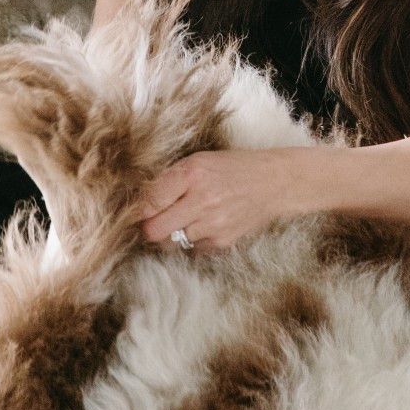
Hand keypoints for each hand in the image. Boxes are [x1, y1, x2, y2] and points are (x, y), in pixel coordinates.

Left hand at [139, 147, 299, 252]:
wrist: (274, 183)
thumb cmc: (233, 168)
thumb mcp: (199, 161)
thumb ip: (170, 179)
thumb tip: (140, 202)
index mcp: (192, 173)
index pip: (148, 202)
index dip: (137, 210)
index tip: (134, 212)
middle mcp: (201, 200)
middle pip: (153, 230)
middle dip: (147, 228)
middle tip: (150, 222)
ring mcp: (213, 225)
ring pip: (170, 243)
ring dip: (169, 235)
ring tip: (180, 221)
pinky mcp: (222, 242)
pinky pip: (191, 249)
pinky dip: (191, 240)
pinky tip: (202, 225)